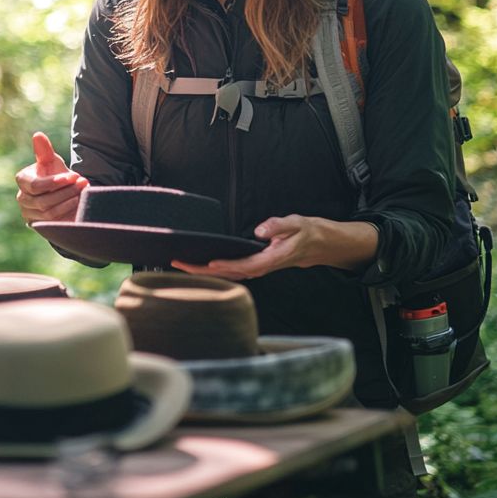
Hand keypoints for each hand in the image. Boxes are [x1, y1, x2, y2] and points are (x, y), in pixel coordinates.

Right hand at [15, 132, 88, 225]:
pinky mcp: (39, 225)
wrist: (61, 194)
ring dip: (68, 200)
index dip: (54, 182)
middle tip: (83, 182)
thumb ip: (44, 150)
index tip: (72, 176)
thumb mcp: (52, 162)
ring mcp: (29, 214)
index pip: (34, 185)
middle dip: (65, 191)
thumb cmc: (54, 174)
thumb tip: (37, 135)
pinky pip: (53, 220)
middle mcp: (22, 199)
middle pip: (43, 200)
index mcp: (22, 181)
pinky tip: (79, 202)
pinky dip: (67, 211)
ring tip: (83, 190)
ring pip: (48, 211)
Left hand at [171, 215, 377, 279]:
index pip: (244, 265)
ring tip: (181, 265)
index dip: (226, 266)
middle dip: (203, 271)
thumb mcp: (297, 223)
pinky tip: (200, 266)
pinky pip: (232, 271)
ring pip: (228, 274)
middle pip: (229, 273)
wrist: (319, 245)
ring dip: (205, 272)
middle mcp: (262, 268)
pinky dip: (215, 270)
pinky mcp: (255, 266)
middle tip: (177, 264)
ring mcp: (258, 269)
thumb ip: (278, 225)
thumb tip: (259, 230)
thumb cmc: (307, 232)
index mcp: (271, 259)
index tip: (208, 263)